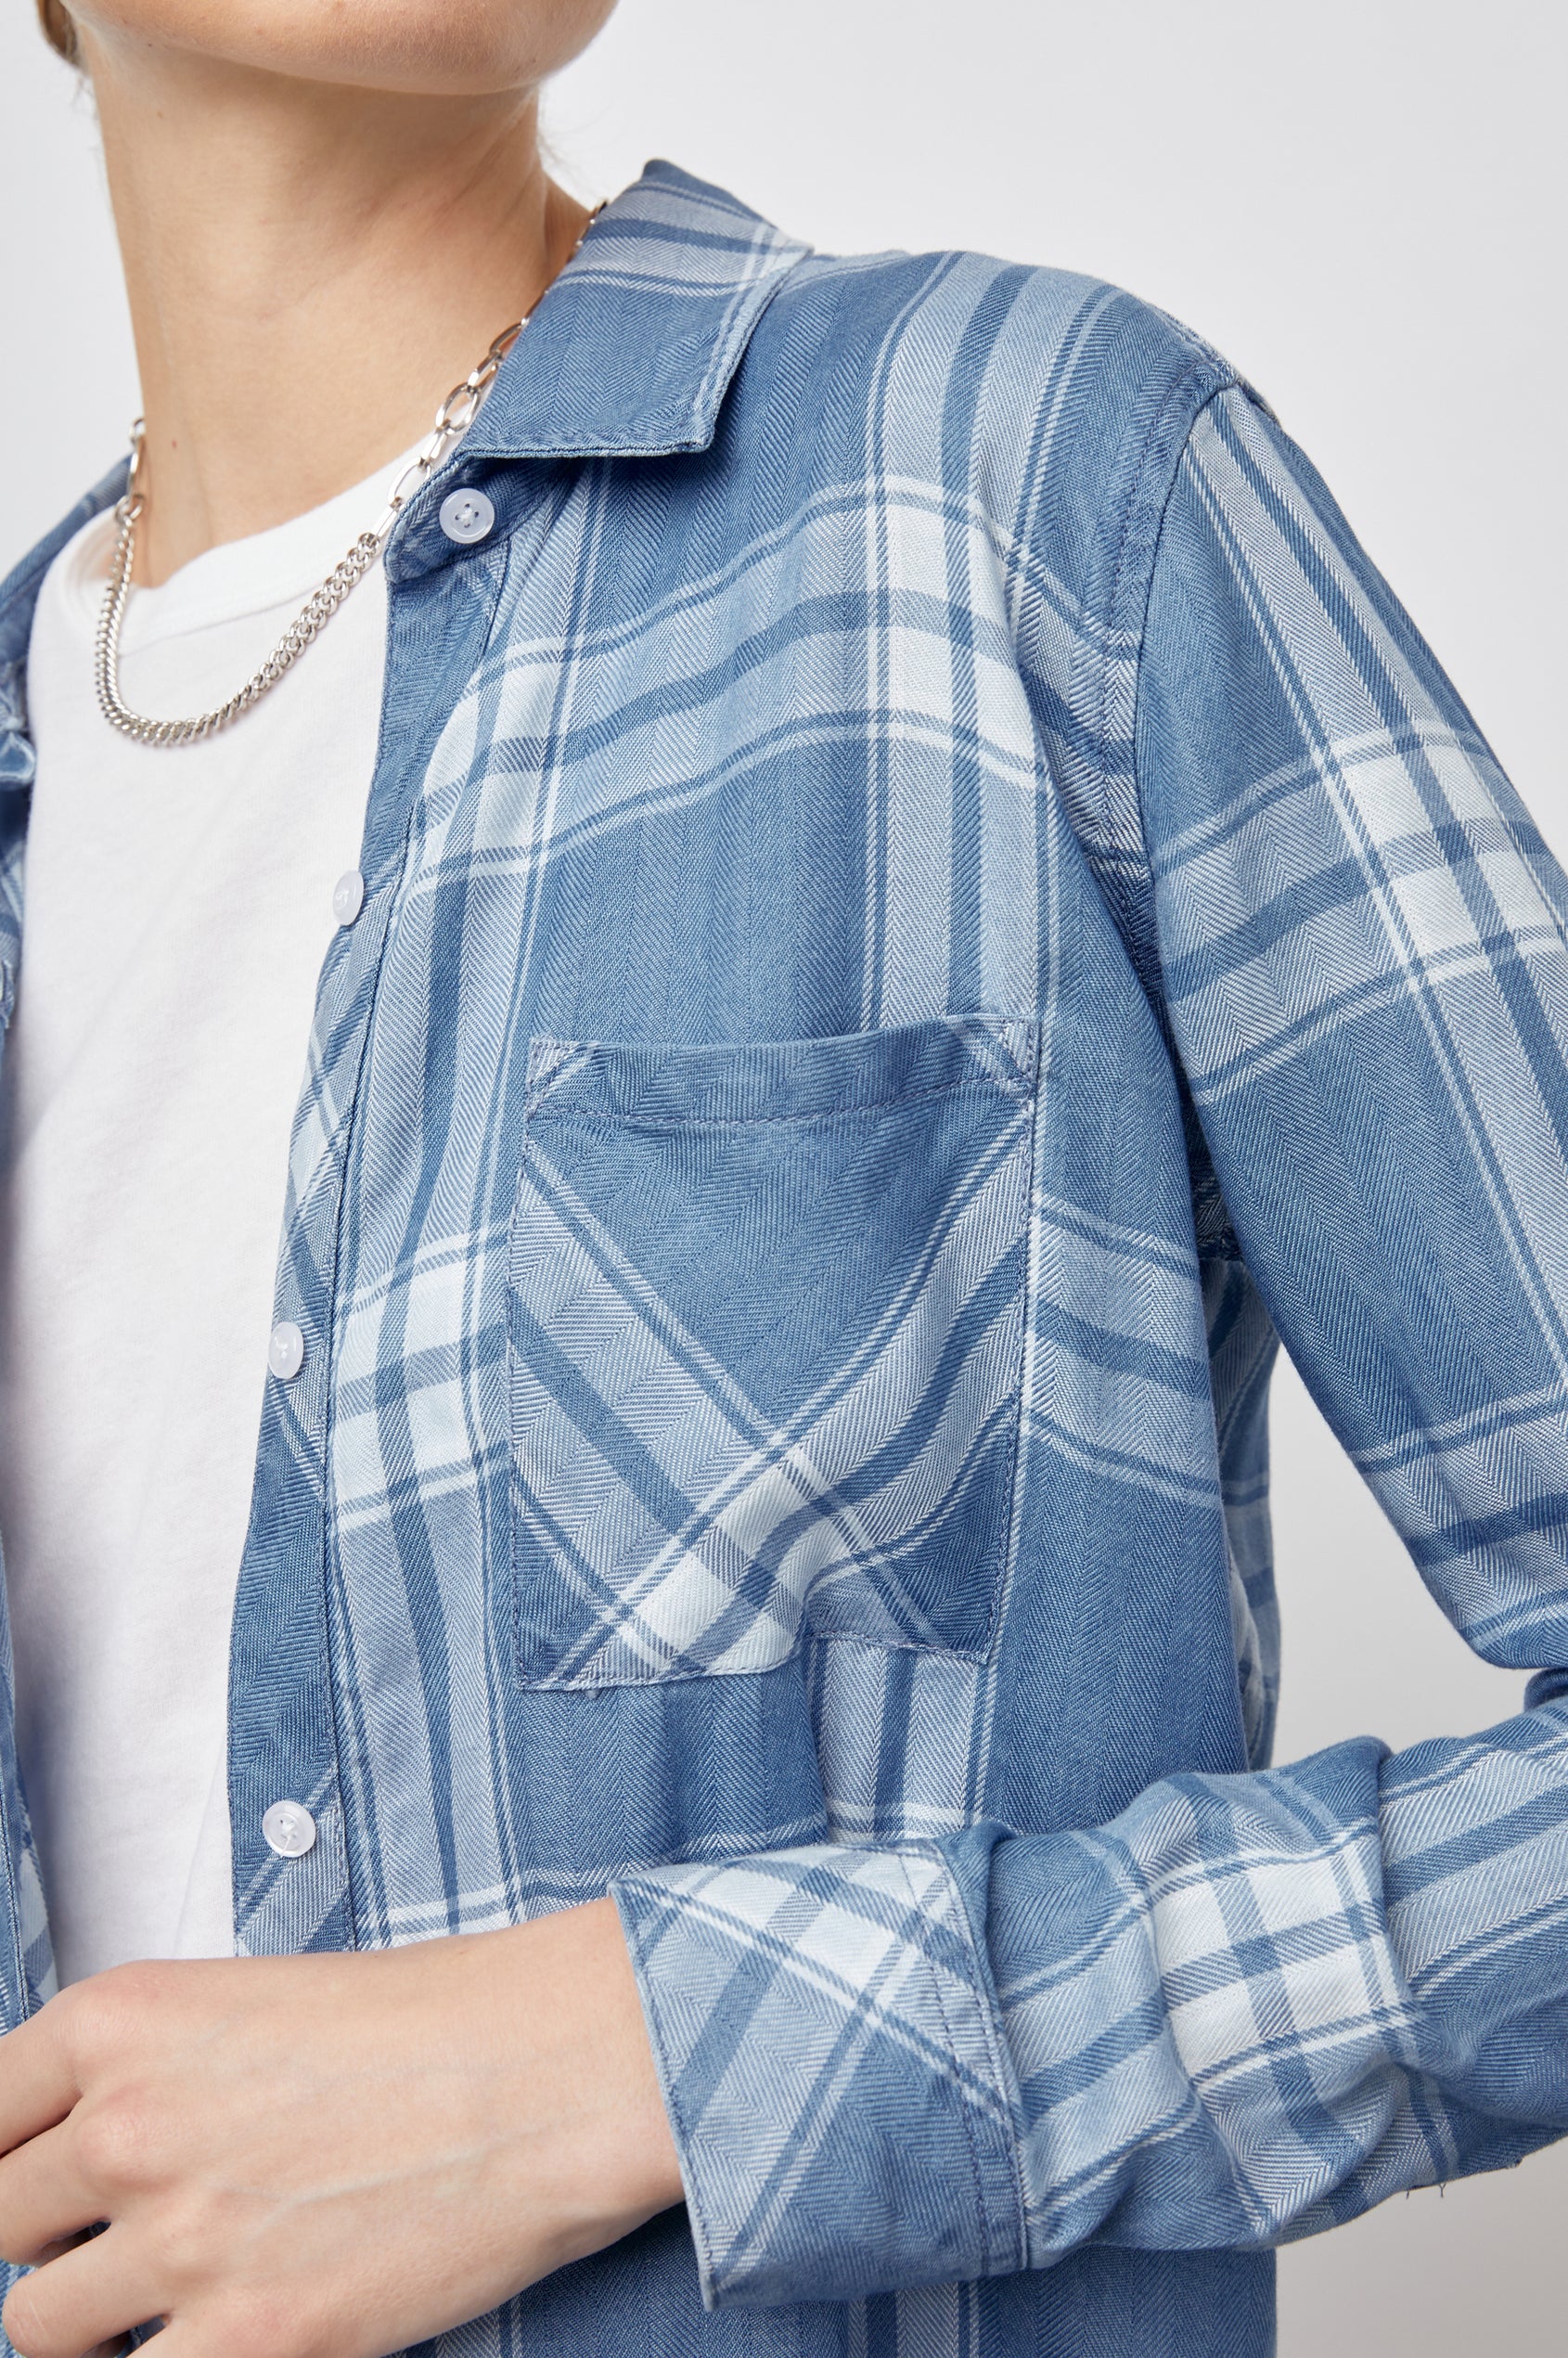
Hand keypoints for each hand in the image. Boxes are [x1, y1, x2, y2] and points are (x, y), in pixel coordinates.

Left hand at [0, 1897, 682, 2357]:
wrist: (556, 2067)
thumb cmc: (437, 2020)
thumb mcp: (251, 2003)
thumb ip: (144, 2075)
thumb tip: (78, 2164)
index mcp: (121, 2020)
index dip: (1, 2166)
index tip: (28, 2192)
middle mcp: (128, 2125)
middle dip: (44, 2244)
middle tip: (111, 2244)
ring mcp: (181, 2240)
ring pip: (36, 2329)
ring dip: (88, 2325)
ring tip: (172, 2295)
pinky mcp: (251, 2340)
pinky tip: (223, 2337)